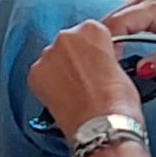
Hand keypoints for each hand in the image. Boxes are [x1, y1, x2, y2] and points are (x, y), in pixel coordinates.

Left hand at [26, 20, 143, 137]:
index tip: (98, 61)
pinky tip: (63, 98)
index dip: (96, 50)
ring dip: (61, 70)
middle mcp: (66, 37)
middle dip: (75, 58)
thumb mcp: (121, 68)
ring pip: (53, 58)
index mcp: (92, 29)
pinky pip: (41, 75)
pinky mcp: (34, 75)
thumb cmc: (118, 103)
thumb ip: (105, 56)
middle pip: (69, 43)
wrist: (102, 127)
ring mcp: (47, 55)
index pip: (91, 32)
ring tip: (75, 91)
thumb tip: (97, 62)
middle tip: (86, 79)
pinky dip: (48, 85)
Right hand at [102, 0, 155, 79]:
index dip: (108, 45)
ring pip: (114, 19)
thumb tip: (140, 69)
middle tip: (110, 68)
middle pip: (112, 20)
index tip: (106, 65)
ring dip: (111, 39)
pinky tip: (122, 50)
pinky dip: (119, 35)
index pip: (119, 23)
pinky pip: (122, 19)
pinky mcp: (145, 3)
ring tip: (116, 61)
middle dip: (107, 44)